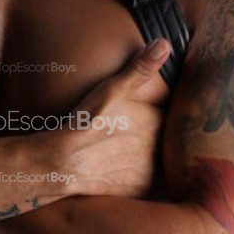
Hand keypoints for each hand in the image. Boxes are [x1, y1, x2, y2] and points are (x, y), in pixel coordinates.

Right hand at [55, 39, 170, 198]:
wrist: (64, 162)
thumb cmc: (87, 122)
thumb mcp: (113, 88)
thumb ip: (141, 67)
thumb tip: (165, 43)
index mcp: (160, 121)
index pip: (169, 115)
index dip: (157, 113)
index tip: (143, 114)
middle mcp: (162, 148)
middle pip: (165, 139)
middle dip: (155, 136)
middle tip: (128, 134)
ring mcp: (153, 171)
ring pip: (158, 161)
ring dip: (149, 157)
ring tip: (124, 152)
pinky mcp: (141, 190)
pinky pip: (147, 182)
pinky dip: (138, 176)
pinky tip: (121, 169)